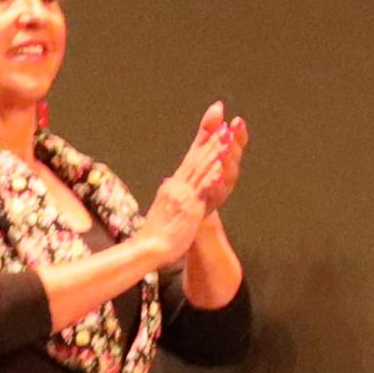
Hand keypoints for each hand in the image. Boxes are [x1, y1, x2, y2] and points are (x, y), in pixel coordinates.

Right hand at [138, 105, 247, 253]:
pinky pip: (202, 188)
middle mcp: (177, 186)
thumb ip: (170, 198)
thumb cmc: (155, 235)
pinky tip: (221, 166)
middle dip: (212, 141)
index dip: (203, 143)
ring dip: (214, 151)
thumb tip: (170, 186)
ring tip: (226, 136)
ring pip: (201, 169)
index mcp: (173, 186)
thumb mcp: (164, 210)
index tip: (215, 128)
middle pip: (197, 159)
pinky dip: (211, 175)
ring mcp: (183, 195)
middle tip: (225, 124)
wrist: (147, 248)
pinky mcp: (189, 206)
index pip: (190, 160)